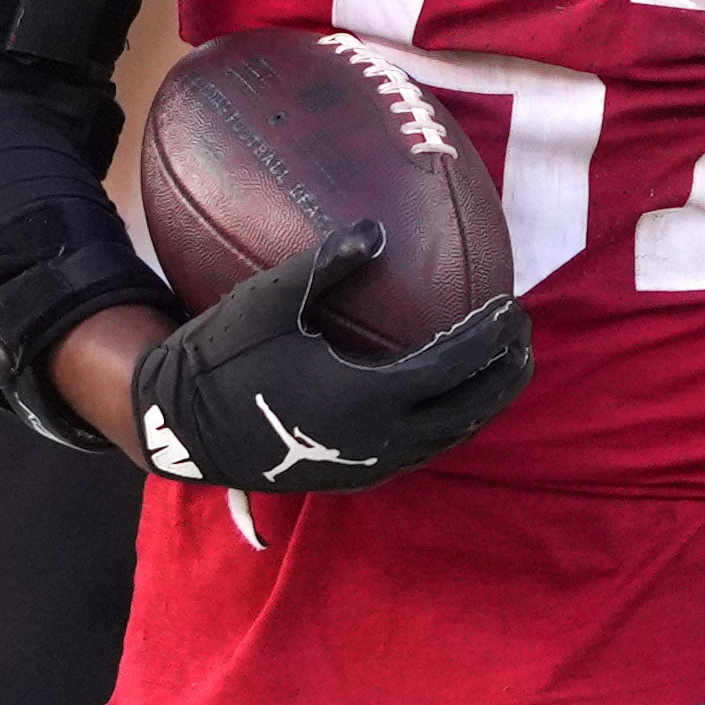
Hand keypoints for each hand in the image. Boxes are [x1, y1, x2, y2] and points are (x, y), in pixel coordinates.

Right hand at [123, 221, 530, 493]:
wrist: (180, 426)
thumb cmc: (222, 356)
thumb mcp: (270, 300)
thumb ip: (327, 263)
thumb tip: (376, 228)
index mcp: (365, 396)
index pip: (451, 367)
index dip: (488, 339)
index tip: (512, 308)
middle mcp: (378, 440)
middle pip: (467, 410)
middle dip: (504, 374)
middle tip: (525, 336)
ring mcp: (369, 464)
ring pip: (449, 437)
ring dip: (483, 402)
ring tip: (506, 366)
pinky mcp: (355, 475)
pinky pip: (423, 449)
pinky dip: (452, 422)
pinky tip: (455, 397)